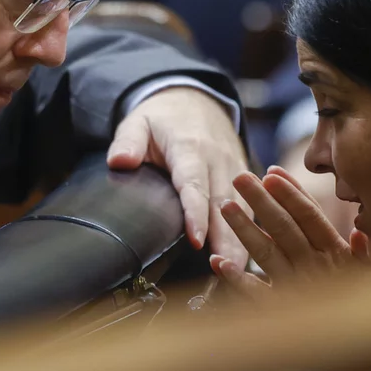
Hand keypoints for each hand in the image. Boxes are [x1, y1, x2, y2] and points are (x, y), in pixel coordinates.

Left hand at [107, 87, 250, 265]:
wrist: (196, 100)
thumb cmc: (163, 118)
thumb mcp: (139, 121)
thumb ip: (128, 141)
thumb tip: (119, 162)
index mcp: (191, 146)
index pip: (194, 183)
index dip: (196, 213)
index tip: (195, 240)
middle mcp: (218, 158)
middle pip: (224, 203)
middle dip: (226, 237)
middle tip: (225, 269)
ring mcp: (234, 167)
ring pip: (241, 208)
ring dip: (242, 240)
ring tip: (239, 271)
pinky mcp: (242, 177)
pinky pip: (249, 206)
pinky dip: (251, 232)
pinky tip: (248, 259)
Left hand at [209, 166, 370, 299]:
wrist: (360, 344)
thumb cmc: (366, 306)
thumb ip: (365, 254)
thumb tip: (359, 231)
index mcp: (336, 255)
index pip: (311, 217)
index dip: (291, 193)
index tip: (272, 172)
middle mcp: (315, 269)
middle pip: (284, 228)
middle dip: (261, 200)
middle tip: (240, 177)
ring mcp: (296, 290)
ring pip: (267, 254)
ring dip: (245, 229)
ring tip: (225, 207)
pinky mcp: (281, 313)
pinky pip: (256, 294)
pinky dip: (236, 279)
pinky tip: (217, 261)